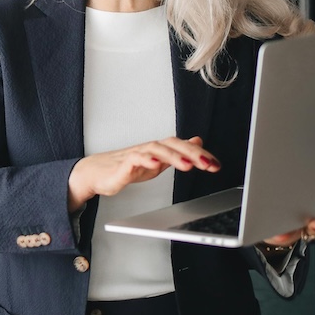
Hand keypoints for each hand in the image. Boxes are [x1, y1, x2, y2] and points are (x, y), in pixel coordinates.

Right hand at [67, 136, 220, 211]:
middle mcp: (151, 148)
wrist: (98, 173)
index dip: (201, 154)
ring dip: (174, 157)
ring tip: (188, 166)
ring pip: (157, 150)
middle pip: (174, 144)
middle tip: (208, 164)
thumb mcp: (159, 160)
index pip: (184, 147)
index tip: (216, 165)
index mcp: (161, 149)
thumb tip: (197, 142)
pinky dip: (146, 160)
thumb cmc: (128, 166)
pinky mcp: (124, 164)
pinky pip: (136, 159)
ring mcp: (137, 154)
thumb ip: (178, 152)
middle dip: (193, 154)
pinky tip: (155, 164)